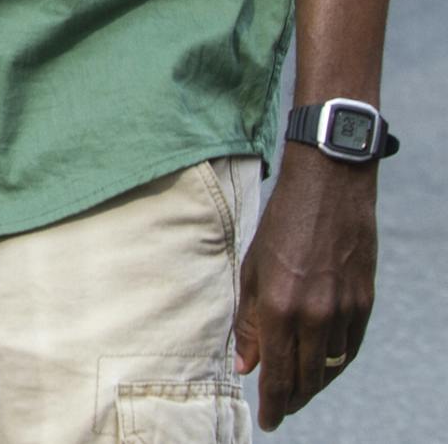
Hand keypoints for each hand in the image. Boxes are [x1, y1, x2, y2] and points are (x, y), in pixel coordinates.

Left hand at [235, 149, 378, 428]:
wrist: (329, 189)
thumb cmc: (281, 224)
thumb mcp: (251, 268)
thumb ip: (248, 320)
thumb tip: (244, 365)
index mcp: (278, 306)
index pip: (278, 373)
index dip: (273, 402)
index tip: (268, 421)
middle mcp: (314, 315)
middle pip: (306, 377)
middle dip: (292, 399)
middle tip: (281, 409)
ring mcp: (344, 311)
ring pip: (331, 368)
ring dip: (314, 384)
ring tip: (299, 392)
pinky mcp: (365, 303)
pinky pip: (350, 348)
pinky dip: (336, 364)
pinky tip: (324, 367)